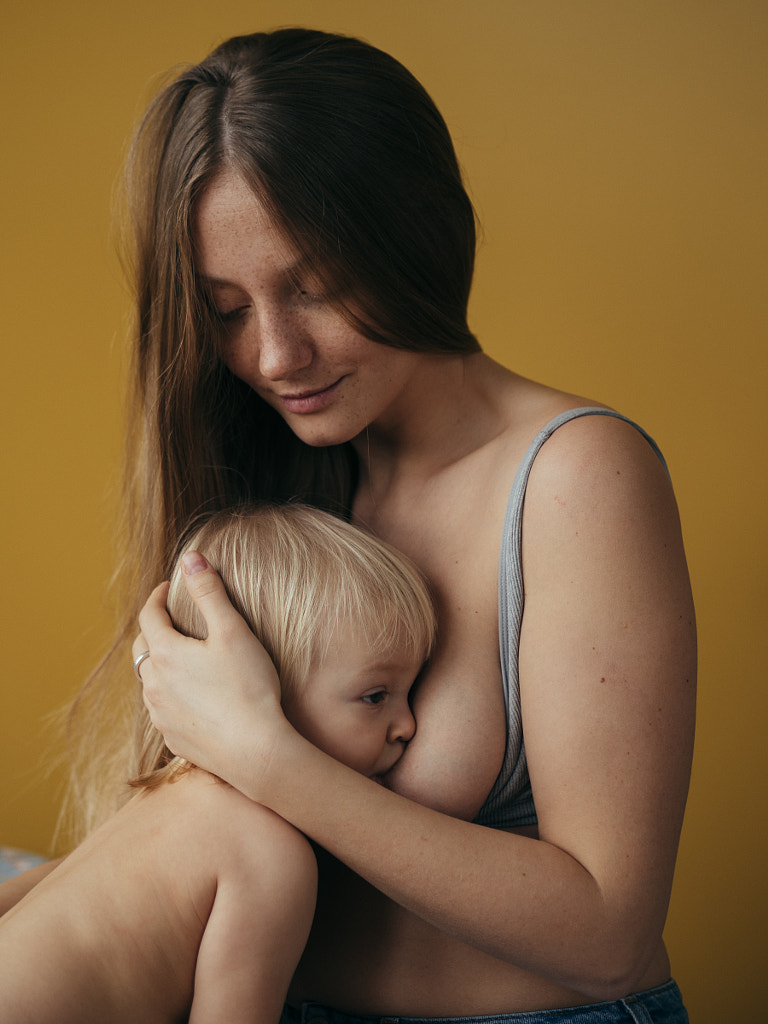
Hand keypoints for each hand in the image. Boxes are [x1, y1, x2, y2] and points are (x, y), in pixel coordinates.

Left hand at [133, 552, 284, 790]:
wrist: (255, 752)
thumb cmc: (248, 688)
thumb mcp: (232, 631)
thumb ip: (210, 592)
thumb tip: (190, 557)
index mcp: (164, 653)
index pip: (149, 614)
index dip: (158, 596)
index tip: (170, 586)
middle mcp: (153, 684)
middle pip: (142, 648)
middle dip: (154, 629)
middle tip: (174, 619)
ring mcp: (160, 714)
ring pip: (149, 680)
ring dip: (160, 664)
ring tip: (183, 658)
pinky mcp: (172, 738)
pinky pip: (162, 709)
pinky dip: (171, 695)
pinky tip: (192, 696)